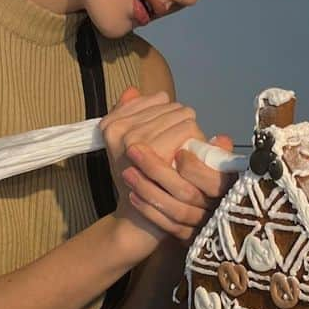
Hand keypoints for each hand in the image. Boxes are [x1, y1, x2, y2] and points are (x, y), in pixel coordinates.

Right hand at [101, 87, 210, 244]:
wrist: (140, 218)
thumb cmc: (142, 182)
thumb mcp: (131, 148)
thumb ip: (131, 118)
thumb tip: (132, 90)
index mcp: (112, 124)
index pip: (157, 99)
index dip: (171, 117)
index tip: (168, 137)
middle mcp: (120, 129)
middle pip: (172, 107)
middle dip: (182, 125)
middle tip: (179, 150)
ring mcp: (135, 140)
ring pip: (183, 117)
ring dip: (191, 136)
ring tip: (183, 157)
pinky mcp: (154, 152)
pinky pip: (187, 131)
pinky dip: (196, 144)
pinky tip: (188, 161)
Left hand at [121, 130, 234, 242]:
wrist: (192, 214)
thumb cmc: (200, 179)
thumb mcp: (209, 160)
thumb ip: (208, 147)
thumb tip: (215, 136)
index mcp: (228, 186)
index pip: (212, 179)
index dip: (193, 167)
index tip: (174, 151)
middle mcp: (218, 207)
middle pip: (187, 193)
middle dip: (157, 170)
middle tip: (133, 149)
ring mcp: (203, 226)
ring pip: (176, 211)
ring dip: (148, 189)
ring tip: (127, 172)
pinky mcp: (189, 238)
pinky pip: (168, 227)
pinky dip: (148, 210)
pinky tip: (132, 194)